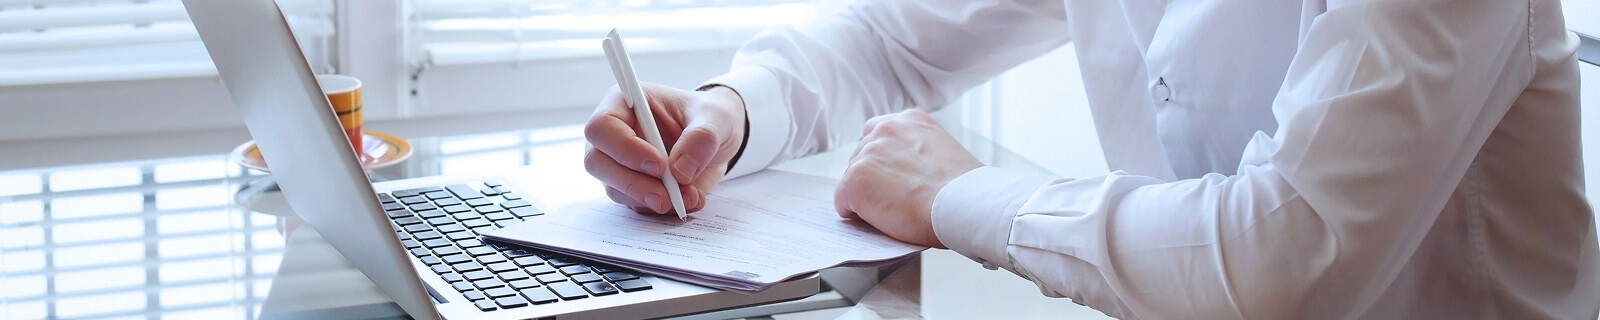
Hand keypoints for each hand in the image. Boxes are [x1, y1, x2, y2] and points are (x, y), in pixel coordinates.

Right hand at [584, 82, 745, 214]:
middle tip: (664, 195)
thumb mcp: (717, 117)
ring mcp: (620, 163)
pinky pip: (636, 204)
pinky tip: (688, 199)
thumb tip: (680, 170)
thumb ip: (702, 137)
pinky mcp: (633, 186)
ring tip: (689, 195)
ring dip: (649, 199)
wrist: (718, 140)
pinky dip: (662, 207)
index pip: (603, 126)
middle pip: (597, 162)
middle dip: (631, 184)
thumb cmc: (710, 117)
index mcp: (626, 103)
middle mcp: (615, 134)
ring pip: (615, 189)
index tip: (659, 165)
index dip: (624, 148)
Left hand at [836, 109, 980, 247]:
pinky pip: (842, 202)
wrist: (964, 205)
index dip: (883, 160)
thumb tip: (903, 172)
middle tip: (896, 199)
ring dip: (866, 196)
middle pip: (861, 156)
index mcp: (909, 119)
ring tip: (894, 210)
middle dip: (873, 178)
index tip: (892, 176)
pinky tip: (881, 219)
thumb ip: (918, 152)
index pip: (878, 133)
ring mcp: (867, 153)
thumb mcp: (945, 152)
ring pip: (852, 179)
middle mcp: (885, 129)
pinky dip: (856, 215)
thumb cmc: (964, 191)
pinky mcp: (855, 180)